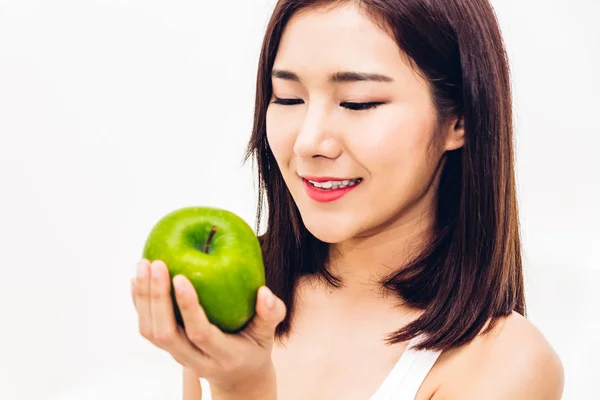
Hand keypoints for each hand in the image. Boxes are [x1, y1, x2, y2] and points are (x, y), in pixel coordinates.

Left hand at [131, 259, 285, 398]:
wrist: (237, 377)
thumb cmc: (254, 349)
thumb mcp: (267, 334)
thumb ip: (271, 314)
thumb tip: (265, 292)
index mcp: (222, 355)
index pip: (199, 333)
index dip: (188, 307)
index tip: (180, 277)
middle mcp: (195, 359)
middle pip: (166, 333)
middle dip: (157, 297)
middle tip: (156, 263)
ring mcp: (178, 354)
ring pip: (151, 331)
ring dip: (143, 297)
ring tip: (143, 264)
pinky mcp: (168, 347)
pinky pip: (147, 327)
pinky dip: (139, 302)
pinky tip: (137, 278)